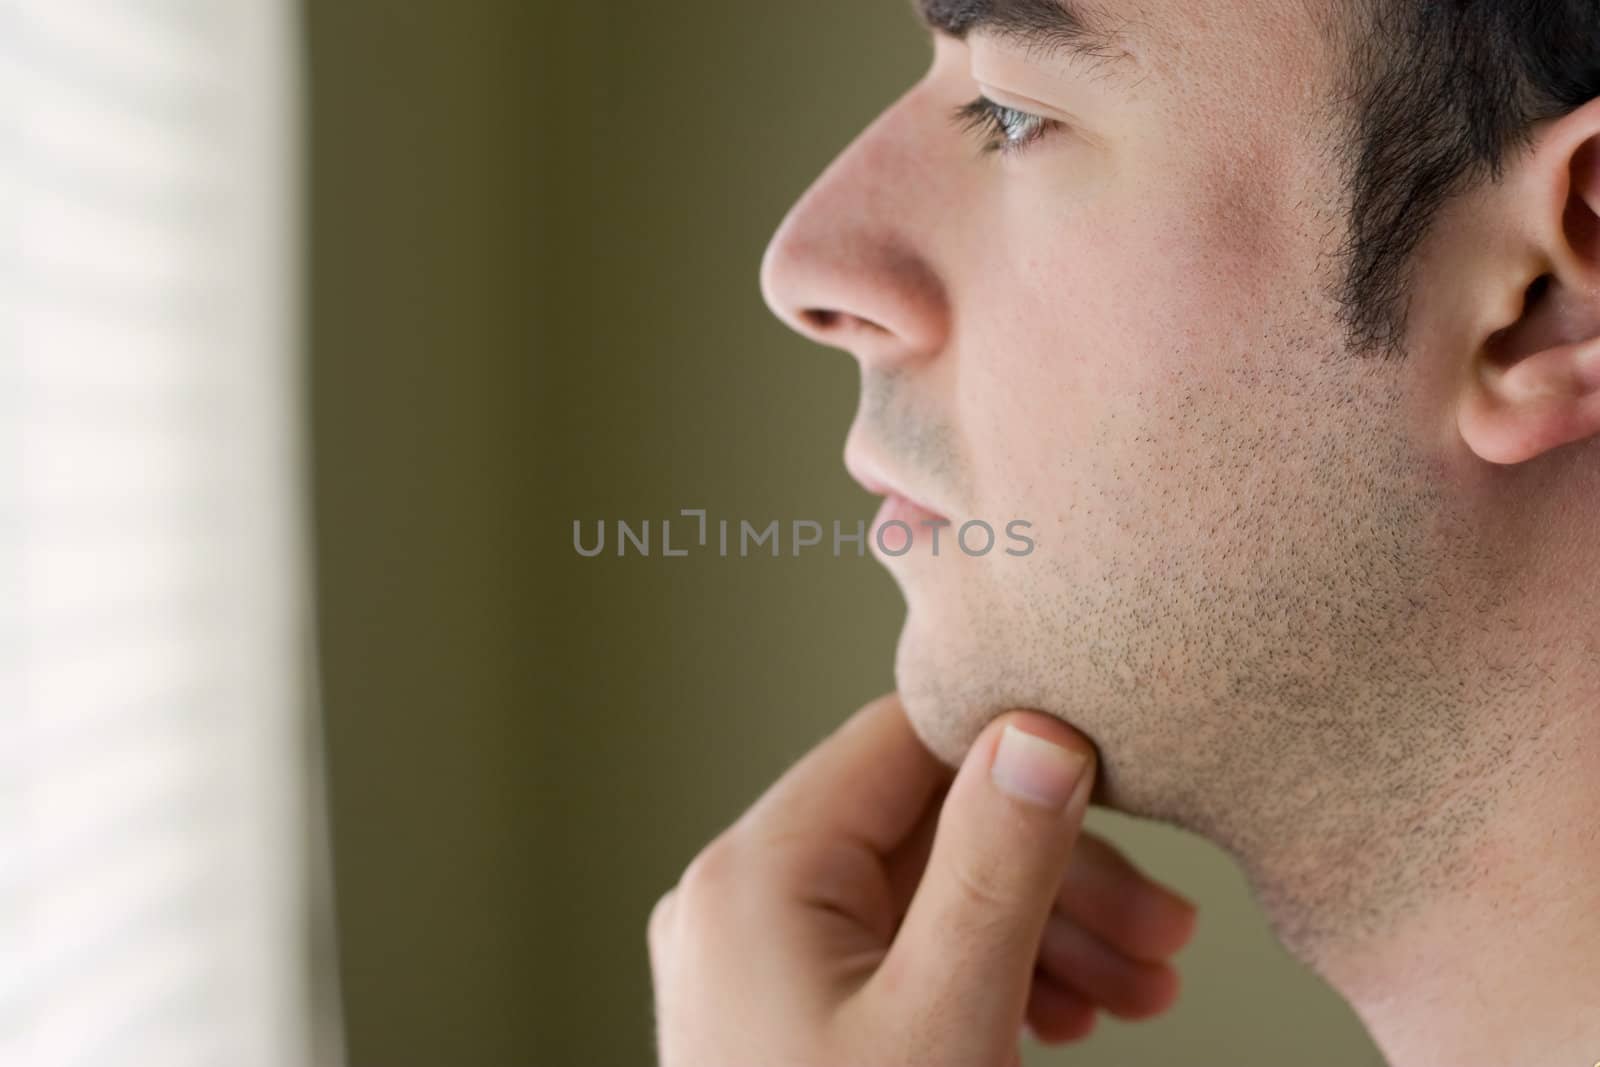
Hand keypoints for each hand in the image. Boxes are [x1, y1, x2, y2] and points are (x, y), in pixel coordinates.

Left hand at [647, 693, 1196, 1065]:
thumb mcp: (946, 1019)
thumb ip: (995, 865)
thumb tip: (1040, 727)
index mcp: (757, 871)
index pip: (903, 741)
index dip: (1019, 753)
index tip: (1125, 791)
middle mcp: (742, 897)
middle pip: (926, 828)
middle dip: (1056, 876)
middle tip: (1169, 936)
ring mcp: (759, 959)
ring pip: (924, 897)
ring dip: (1041, 933)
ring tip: (1146, 994)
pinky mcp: (785, 1013)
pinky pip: (899, 956)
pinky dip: (988, 976)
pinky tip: (1072, 1020)